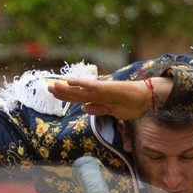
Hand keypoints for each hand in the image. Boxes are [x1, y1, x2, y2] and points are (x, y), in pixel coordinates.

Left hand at [45, 76, 170, 118]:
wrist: (145, 99)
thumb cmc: (131, 105)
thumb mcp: (112, 111)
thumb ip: (99, 109)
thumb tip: (85, 109)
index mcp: (98, 99)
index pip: (78, 98)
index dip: (66, 97)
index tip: (54, 94)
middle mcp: (97, 93)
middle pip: (75, 93)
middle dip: (61, 91)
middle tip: (47, 87)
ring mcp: (101, 90)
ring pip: (80, 89)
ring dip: (66, 87)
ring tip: (53, 85)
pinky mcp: (106, 88)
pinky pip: (91, 86)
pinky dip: (80, 84)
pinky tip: (70, 81)